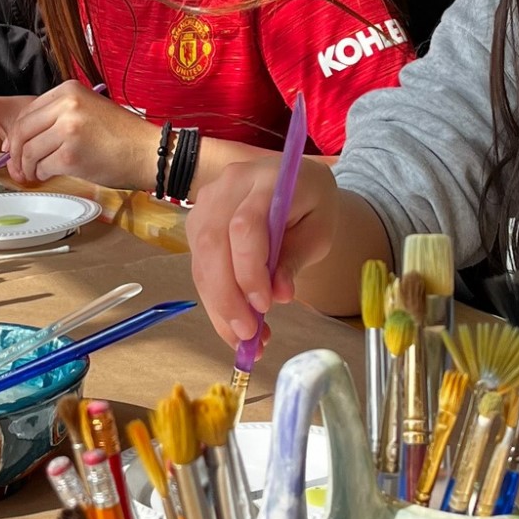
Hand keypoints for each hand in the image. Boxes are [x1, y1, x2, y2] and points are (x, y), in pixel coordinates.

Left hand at [3, 82, 158, 190]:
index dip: (16, 133)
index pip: (27, 111)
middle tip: (17, 168)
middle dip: (15, 154)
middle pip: (22, 131)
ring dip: (27, 168)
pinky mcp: (69, 155)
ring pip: (29, 151)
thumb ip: (59, 116)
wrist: (148, 153)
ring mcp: (67, 130)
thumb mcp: (89, 110)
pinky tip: (51, 176)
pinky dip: (42, 174)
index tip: (12, 147)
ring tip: (33, 176)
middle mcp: (66, 105)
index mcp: (68, 90)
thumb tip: (23, 138)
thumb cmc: (123, 137)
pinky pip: (42, 167)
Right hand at [187, 158, 340, 348]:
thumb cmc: (311, 207)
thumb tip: (278, 294)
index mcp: (268, 180)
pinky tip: (232, 323)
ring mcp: (208, 201)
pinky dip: (214, 299)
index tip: (265, 306)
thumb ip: (296, 259)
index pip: (245, 226)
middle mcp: (230, 185)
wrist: (296, 185)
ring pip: (201, 259)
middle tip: (246, 335)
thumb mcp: (319, 232)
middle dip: (227, 296)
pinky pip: (199, 265)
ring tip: (242, 339)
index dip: (250, 270)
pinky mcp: (198, 221)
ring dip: (218, 304)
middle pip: (214, 243)